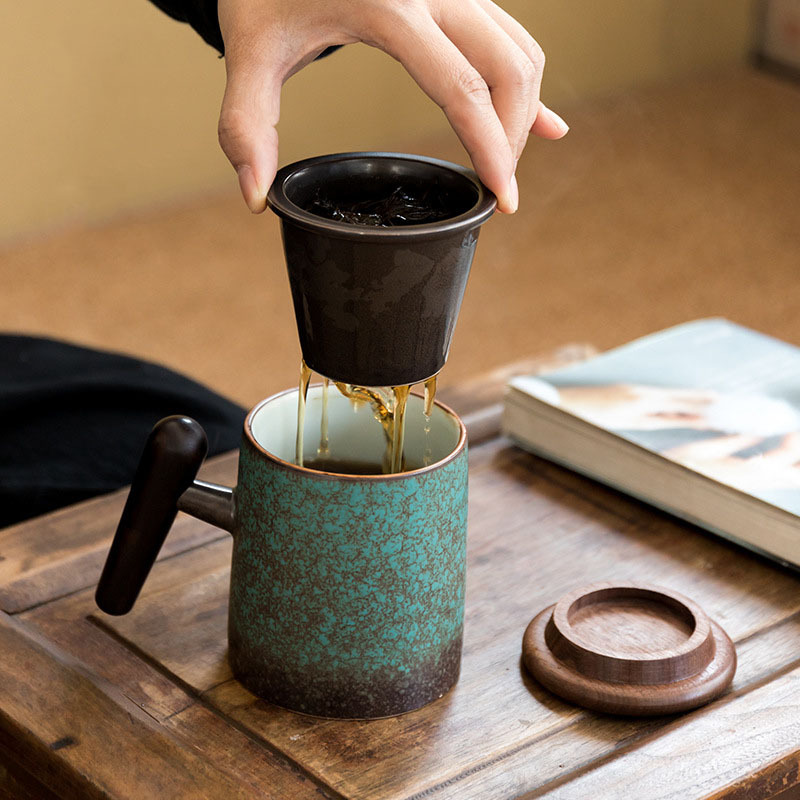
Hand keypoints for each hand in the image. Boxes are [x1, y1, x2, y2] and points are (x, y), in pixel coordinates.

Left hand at [217, 0, 568, 215]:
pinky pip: (510, 35)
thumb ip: (246, 125)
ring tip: (503, 164)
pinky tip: (545, 122)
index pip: (463, 90)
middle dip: (511, 138)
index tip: (504, 199)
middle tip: (497, 190)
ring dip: (523, 111)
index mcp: (389, 6)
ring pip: (520, 50)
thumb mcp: (247, 49)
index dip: (491, 151)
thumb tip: (255, 199)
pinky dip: (526, 83)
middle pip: (508, 70)